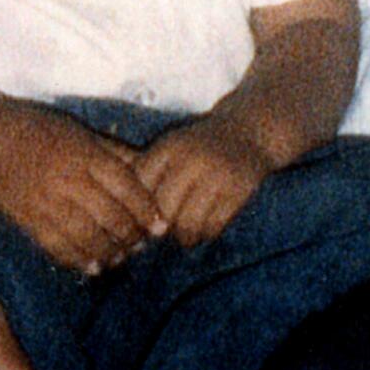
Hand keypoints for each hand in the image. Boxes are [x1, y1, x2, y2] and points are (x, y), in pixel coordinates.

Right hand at [0, 96, 167, 272]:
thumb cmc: (38, 130)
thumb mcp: (79, 132)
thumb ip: (114, 151)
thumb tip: (148, 166)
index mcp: (84, 154)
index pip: (125, 186)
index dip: (146, 210)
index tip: (161, 226)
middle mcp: (68, 179)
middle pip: (111, 215)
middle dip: (132, 235)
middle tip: (142, 244)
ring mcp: (47, 202)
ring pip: (88, 236)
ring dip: (110, 252)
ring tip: (121, 256)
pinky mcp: (29, 220)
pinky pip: (58, 247)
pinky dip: (78, 260)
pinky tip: (93, 266)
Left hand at [132, 114, 275, 246]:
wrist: (247, 132)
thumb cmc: (199, 147)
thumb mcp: (171, 148)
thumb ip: (145, 172)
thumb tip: (122, 214)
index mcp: (169, 148)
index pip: (141, 188)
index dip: (138, 211)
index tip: (141, 221)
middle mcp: (191, 159)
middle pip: (164, 211)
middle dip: (162, 228)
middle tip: (165, 233)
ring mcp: (217, 173)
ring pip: (189, 224)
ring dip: (185, 237)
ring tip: (186, 235)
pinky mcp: (239, 188)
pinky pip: (214, 226)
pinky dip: (207, 234)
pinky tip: (207, 228)